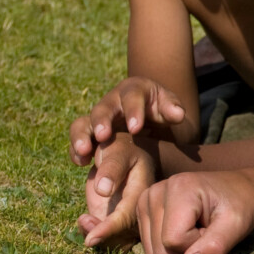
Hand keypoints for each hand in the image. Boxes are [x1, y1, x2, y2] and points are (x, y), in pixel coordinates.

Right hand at [69, 77, 186, 164]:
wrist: (149, 116)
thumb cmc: (161, 109)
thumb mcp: (169, 105)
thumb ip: (173, 108)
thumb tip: (177, 114)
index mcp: (133, 90)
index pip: (132, 97)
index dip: (133, 111)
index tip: (136, 128)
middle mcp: (111, 102)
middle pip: (102, 108)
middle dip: (102, 122)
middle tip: (104, 136)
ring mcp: (98, 118)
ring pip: (83, 123)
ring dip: (81, 136)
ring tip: (84, 151)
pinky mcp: (89, 133)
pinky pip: (78, 140)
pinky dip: (76, 151)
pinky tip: (81, 163)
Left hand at [78, 133, 156, 248]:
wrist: (127, 155)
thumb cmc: (122, 150)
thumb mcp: (119, 151)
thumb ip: (112, 168)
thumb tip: (103, 190)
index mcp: (142, 193)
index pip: (127, 218)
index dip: (109, 230)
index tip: (90, 240)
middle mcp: (138, 209)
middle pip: (124, 236)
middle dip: (103, 236)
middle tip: (84, 220)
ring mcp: (127, 216)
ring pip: (116, 240)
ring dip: (97, 236)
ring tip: (83, 219)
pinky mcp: (117, 219)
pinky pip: (108, 236)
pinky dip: (93, 233)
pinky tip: (85, 220)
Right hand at [136, 167, 253, 253]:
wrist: (241, 189)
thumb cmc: (242, 204)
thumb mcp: (237, 224)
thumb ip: (214, 245)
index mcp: (178, 187)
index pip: (173, 240)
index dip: (197, 244)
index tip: (214, 229)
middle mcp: (155, 190)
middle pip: (159, 249)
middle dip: (187, 249)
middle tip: (207, 230)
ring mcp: (146, 200)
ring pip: (152, 252)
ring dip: (179, 249)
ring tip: (198, 229)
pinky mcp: (144, 211)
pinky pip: (150, 247)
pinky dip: (171, 246)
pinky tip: (186, 229)